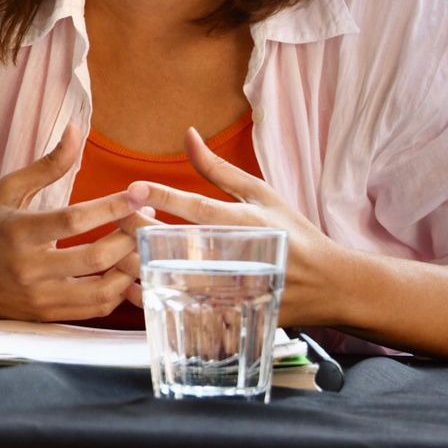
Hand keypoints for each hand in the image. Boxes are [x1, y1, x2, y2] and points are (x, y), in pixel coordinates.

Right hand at [0, 126, 156, 322]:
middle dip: (130, 238)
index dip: (113, 207)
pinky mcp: (42, 317)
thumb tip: (77, 130)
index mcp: (18, 231)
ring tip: (138, 248)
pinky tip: (121, 272)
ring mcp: (37, 298)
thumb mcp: (6, 190)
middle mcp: (28, 269)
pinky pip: (91, 310)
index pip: (75, 220)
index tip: (139, 194)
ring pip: (100, 292)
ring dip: (128, 270)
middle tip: (146, 221)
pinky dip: (114, 293)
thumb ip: (48, 165)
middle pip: (95, 258)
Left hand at [119, 127, 351, 328]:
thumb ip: (218, 169)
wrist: (329, 285)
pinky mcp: (227, 312)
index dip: (163, 196)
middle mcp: (236, 256)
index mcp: (244, 223)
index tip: (133, 188)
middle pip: (176, 244)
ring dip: (138, 262)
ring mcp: (231, 288)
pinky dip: (151, 295)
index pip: (197, 208)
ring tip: (120, 247)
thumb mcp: (260, 194)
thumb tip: (187, 134)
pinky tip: (132, 284)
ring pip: (171, 279)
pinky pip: (181, 307)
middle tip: (119, 217)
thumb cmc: (292, 233)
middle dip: (138, 229)